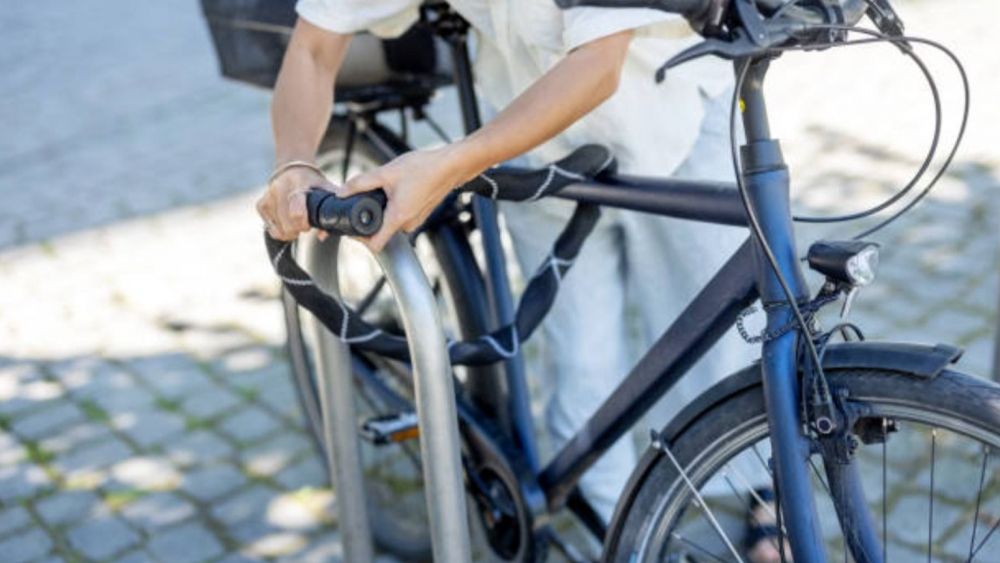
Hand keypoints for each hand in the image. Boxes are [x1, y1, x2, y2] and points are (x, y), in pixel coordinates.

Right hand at [256, 165, 336, 240]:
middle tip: (304, 226)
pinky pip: (269, 227)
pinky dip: (278, 230)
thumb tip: (322, 235)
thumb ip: (332, 209)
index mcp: (298, 183)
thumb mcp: (327, 190)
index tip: (309, 225)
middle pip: (287, 224)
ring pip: (277, 229)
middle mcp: (280, 187)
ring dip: (289, 232)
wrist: (294, 171)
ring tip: (296, 225)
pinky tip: (286, 223)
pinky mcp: (261, 204)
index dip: (304, 224)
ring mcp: (269, 195)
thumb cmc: (314, 184)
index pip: (296, 212)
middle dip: (297, 230)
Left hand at [338, 145, 470, 251]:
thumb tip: (342, 192)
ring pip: (391, 223)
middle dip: (370, 219)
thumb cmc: (425, 168)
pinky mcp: (420, 214)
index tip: (352, 228)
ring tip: (384, 191)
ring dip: (383, 211)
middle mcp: (408, 224)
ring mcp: (416, 220)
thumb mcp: (386, 172)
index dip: (360, 240)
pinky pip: (401, 217)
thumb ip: (361, 183)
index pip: (375, 245)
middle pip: (381, 232)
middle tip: (363, 201)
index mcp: (398, 218)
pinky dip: (394, 207)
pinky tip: (397, 190)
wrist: (451, 165)